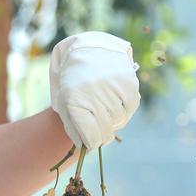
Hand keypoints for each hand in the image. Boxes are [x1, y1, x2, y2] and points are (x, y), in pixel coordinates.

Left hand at [49, 31, 139, 150]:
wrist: (87, 49)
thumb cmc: (73, 81)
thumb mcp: (64, 101)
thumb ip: (73, 126)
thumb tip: (85, 147)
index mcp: (73, 100)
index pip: (89, 136)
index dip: (91, 143)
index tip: (90, 143)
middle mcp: (93, 94)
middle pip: (105, 131)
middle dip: (102, 136)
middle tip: (99, 133)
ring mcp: (111, 88)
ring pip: (119, 120)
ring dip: (114, 121)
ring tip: (105, 112)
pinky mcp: (127, 82)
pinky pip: (131, 106)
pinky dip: (125, 109)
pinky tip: (115, 102)